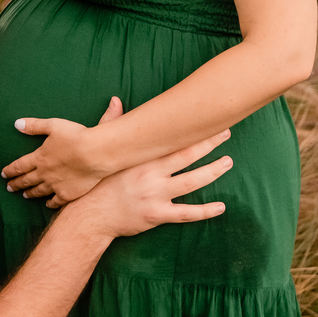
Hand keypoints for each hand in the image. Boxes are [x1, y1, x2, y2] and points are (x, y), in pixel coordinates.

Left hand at [3, 96, 123, 207]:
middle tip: (9, 188)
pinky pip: (56, 201)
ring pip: (39, 191)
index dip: (10, 170)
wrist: (95, 153)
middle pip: (27, 180)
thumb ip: (34, 126)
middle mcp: (44, 173)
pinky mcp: (68, 193)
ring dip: (30, 193)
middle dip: (16, 184)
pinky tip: (47, 203)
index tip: (3, 174)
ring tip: (25, 195)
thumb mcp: (53, 125)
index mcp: (39, 158)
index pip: (20, 166)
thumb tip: (17, 123)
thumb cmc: (75, 136)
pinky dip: (50, 203)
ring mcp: (56, 185)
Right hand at [73, 130, 231, 241]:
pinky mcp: (156, 215)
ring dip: (212, 171)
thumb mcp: (105, 153)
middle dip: (208, 143)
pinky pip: (185, 214)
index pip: (170, 138)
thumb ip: (111, 124)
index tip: (205, 117)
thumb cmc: (99, 184)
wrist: (90, 216)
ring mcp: (155, 195)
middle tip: (226, 132)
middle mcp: (150, 174)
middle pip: (186, 155)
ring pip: (191, 182)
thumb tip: (115, 100)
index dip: (190, 128)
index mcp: (140, 157)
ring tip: (227, 162)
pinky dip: (205, 211)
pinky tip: (221, 207)